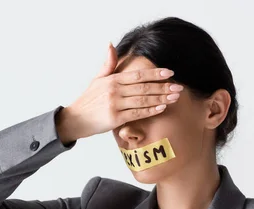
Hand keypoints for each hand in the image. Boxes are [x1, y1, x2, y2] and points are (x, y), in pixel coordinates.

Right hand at [57, 42, 182, 141]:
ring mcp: (115, 104)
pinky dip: (150, 111)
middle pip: (144, 87)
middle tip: (178, 88)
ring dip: (161, 99)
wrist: (75, 119)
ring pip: (143, 100)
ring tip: (174, 98)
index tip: (170, 73)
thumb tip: (111, 44)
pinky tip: (161, 108)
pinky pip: (137, 114)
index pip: (138, 75)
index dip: (155, 74)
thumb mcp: (97, 79)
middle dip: (163, 87)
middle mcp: (114, 90)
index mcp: (112, 80)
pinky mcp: (115, 118)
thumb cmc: (88, 100)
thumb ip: (108, 64)